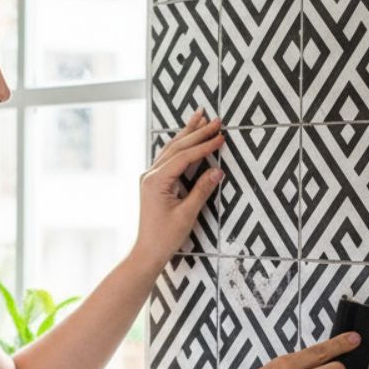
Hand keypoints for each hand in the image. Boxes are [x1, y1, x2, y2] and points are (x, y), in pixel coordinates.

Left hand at [130, 109, 224, 268]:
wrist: (148, 251)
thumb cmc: (165, 236)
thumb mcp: (187, 214)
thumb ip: (202, 190)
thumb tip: (218, 171)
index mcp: (156, 181)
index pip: (184, 157)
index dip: (204, 146)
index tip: (221, 137)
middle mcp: (150, 175)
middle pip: (177, 147)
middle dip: (197, 132)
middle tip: (215, 120)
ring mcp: (151, 177)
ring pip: (171, 149)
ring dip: (187, 133)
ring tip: (200, 117)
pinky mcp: (154, 182)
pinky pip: (168, 158)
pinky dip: (181, 146)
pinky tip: (188, 137)